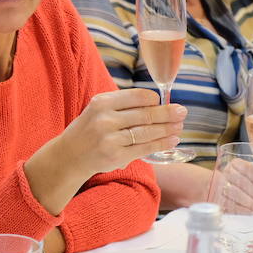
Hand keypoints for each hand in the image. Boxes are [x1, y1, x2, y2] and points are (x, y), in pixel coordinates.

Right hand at [59, 88, 186, 175]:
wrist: (69, 156)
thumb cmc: (89, 129)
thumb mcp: (99, 109)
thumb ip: (122, 104)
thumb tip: (157, 103)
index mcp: (102, 102)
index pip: (137, 97)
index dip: (154, 99)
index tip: (164, 101)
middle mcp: (105, 119)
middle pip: (145, 115)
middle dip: (167, 114)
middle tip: (183, 112)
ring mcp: (110, 139)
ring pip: (147, 132)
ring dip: (167, 130)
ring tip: (179, 127)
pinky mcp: (115, 156)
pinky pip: (144, 148)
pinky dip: (160, 144)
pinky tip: (171, 140)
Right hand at [211, 158, 252, 214]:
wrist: (211, 186)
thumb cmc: (235, 181)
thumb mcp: (244, 174)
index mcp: (234, 164)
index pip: (247, 168)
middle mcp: (225, 172)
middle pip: (241, 181)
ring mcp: (218, 185)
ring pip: (235, 193)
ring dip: (250, 202)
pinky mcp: (215, 198)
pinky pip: (228, 204)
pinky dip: (241, 209)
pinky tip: (250, 212)